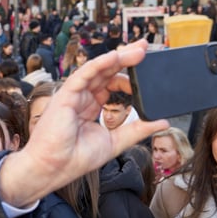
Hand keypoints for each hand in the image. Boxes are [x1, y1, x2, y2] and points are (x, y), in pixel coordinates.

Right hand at [0, 40, 169, 207]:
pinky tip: (115, 56)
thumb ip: (138, 130)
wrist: (53, 168)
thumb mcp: (115, 142)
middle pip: (107, 72)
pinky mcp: (66, 94)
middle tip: (145, 49)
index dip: (130, 77)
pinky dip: (100, 63)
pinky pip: (84, 74)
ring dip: (118, 57)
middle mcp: (82, 98)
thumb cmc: (74, 158)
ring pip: (98, 69)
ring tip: (138, 51)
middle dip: (126, 59)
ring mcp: (74, 95)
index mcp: (91, 107)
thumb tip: (162, 122)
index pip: (112, 84)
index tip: (148, 73)